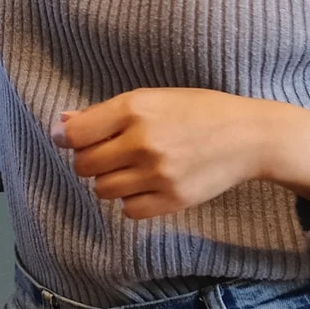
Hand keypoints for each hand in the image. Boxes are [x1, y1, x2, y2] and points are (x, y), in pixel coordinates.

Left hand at [52, 89, 309, 220]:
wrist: (248, 136)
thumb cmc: (196, 111)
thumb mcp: (150, 98)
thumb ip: (104, 114)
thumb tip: (61, 125)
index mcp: (134, 108)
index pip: (76, 134)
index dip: (67, 137)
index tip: (70, 138)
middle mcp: (143, 142)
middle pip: (85, 165)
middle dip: (90, 160)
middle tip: (108, 153)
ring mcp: (158, 174)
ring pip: (103, 190)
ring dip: (109, 180)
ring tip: (129, 168)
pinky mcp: (173, 200)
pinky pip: (129, 210)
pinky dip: (131, 200)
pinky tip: (145, 184)